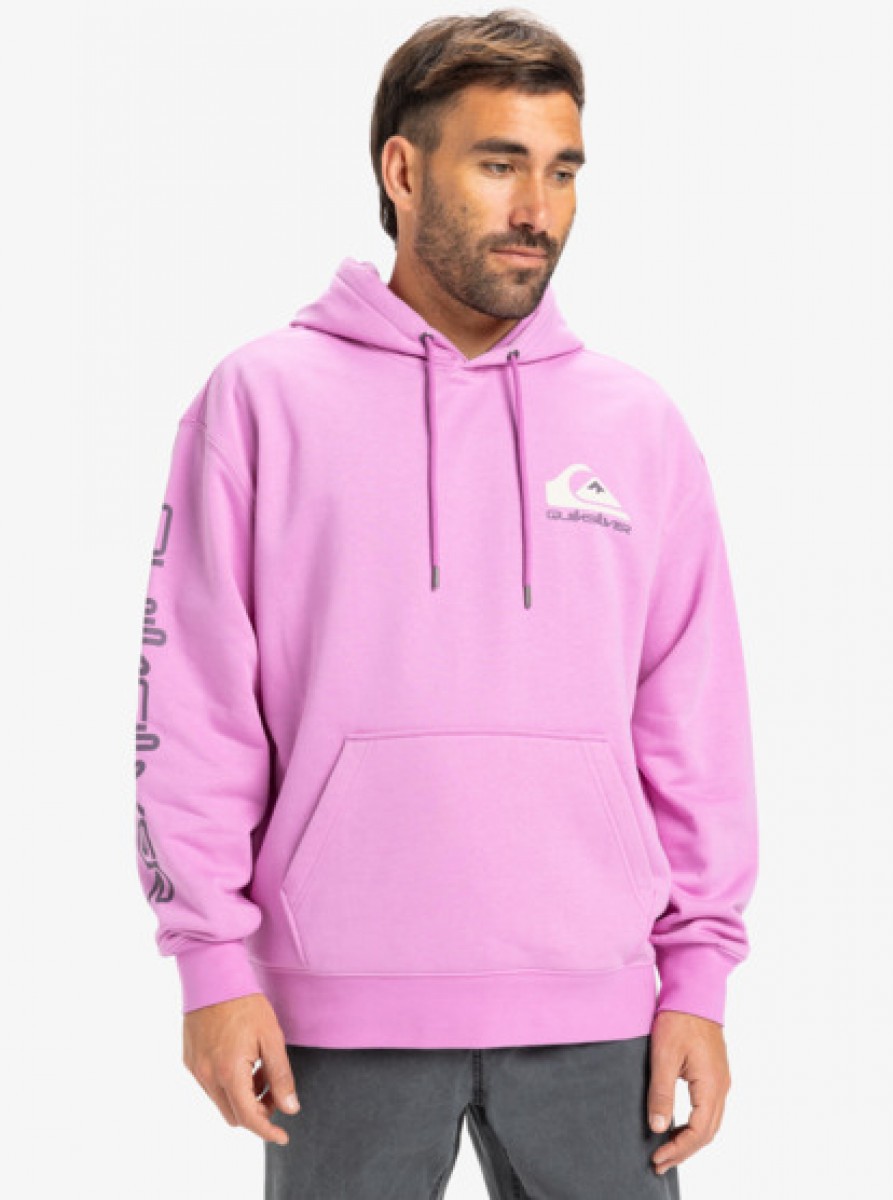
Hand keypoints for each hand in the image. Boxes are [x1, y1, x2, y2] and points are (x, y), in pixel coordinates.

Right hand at [182, 992, 300, 1145]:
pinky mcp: (189, 1060)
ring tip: (260, 1069)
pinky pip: (210, 1086)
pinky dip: (228, 1084)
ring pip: (222, 1102)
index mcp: (229, 1072)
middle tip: (275, 1090)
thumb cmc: (245, 1003)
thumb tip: (290, 1108)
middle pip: (234, 1115)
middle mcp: (207, 1076)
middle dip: (257, 1112)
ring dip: (243, 1097)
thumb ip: (280, 1076)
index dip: (267, 1131)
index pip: (249, 1118)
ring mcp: (195, 1069)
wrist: (212, 974)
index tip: (283, 1136)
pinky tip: (243, 1060)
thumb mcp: (272, 1037)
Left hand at [646, 1008, 731, 1175]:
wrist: (694, 991)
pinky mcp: (715, 1073)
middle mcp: (721, 1087)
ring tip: (667, 1150)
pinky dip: (695, 1124)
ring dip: (690, 1140)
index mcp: (711, 1085)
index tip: (657, 1159)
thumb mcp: (664, 1055)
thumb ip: (661, 1092)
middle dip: (684, 1151)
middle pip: (707, 1132)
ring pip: (710, 1122)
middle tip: (659, 1162)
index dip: (679, 1150)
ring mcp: (721, 1080)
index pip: (699, 1132)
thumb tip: (659, 1127)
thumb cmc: (678, 1019)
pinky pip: (709, 1109)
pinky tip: (679, 1126)